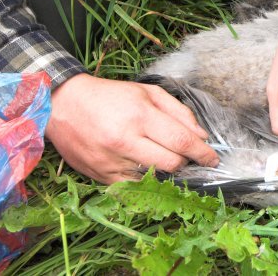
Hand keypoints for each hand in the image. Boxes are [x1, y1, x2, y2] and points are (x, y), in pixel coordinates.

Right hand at [46, 74, 218, 182]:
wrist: (63, 105)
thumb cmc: (110, 96)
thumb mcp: (147, 92)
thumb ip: (179, 112)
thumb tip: (201, 135)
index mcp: (140, 115)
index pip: (182, 141)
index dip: (203, 153)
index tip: (213, 157)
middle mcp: (125, 140)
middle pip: (171, 163)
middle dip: (186, 161)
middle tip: (186, 154)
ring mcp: (111, 161)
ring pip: (155, 177)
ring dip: (167, 170)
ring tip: (165, 156)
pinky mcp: (101, 176)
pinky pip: (134, 185)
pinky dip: (146, 179)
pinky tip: (145, 165)